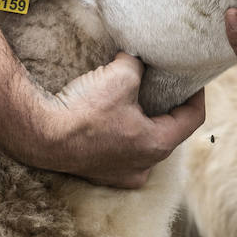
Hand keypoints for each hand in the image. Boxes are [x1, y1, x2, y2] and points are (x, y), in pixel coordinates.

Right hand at [16, 53, 205, 188]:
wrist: (40, 133)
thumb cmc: (84, 109)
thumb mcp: (121, 76)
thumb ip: (139, 66)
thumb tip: (137, 61)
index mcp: (157, 145)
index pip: (192, 118)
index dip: (196, 94)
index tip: (192, 79)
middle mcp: (143, 166)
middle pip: (168, 131)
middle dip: (166, 107)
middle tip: (161, 84)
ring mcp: (121, 175)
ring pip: (144, 143)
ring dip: (142, 121)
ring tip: (134, 98)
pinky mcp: (99, 174)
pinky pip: (121, 151)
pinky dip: (122, 134)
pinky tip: (110, 116)